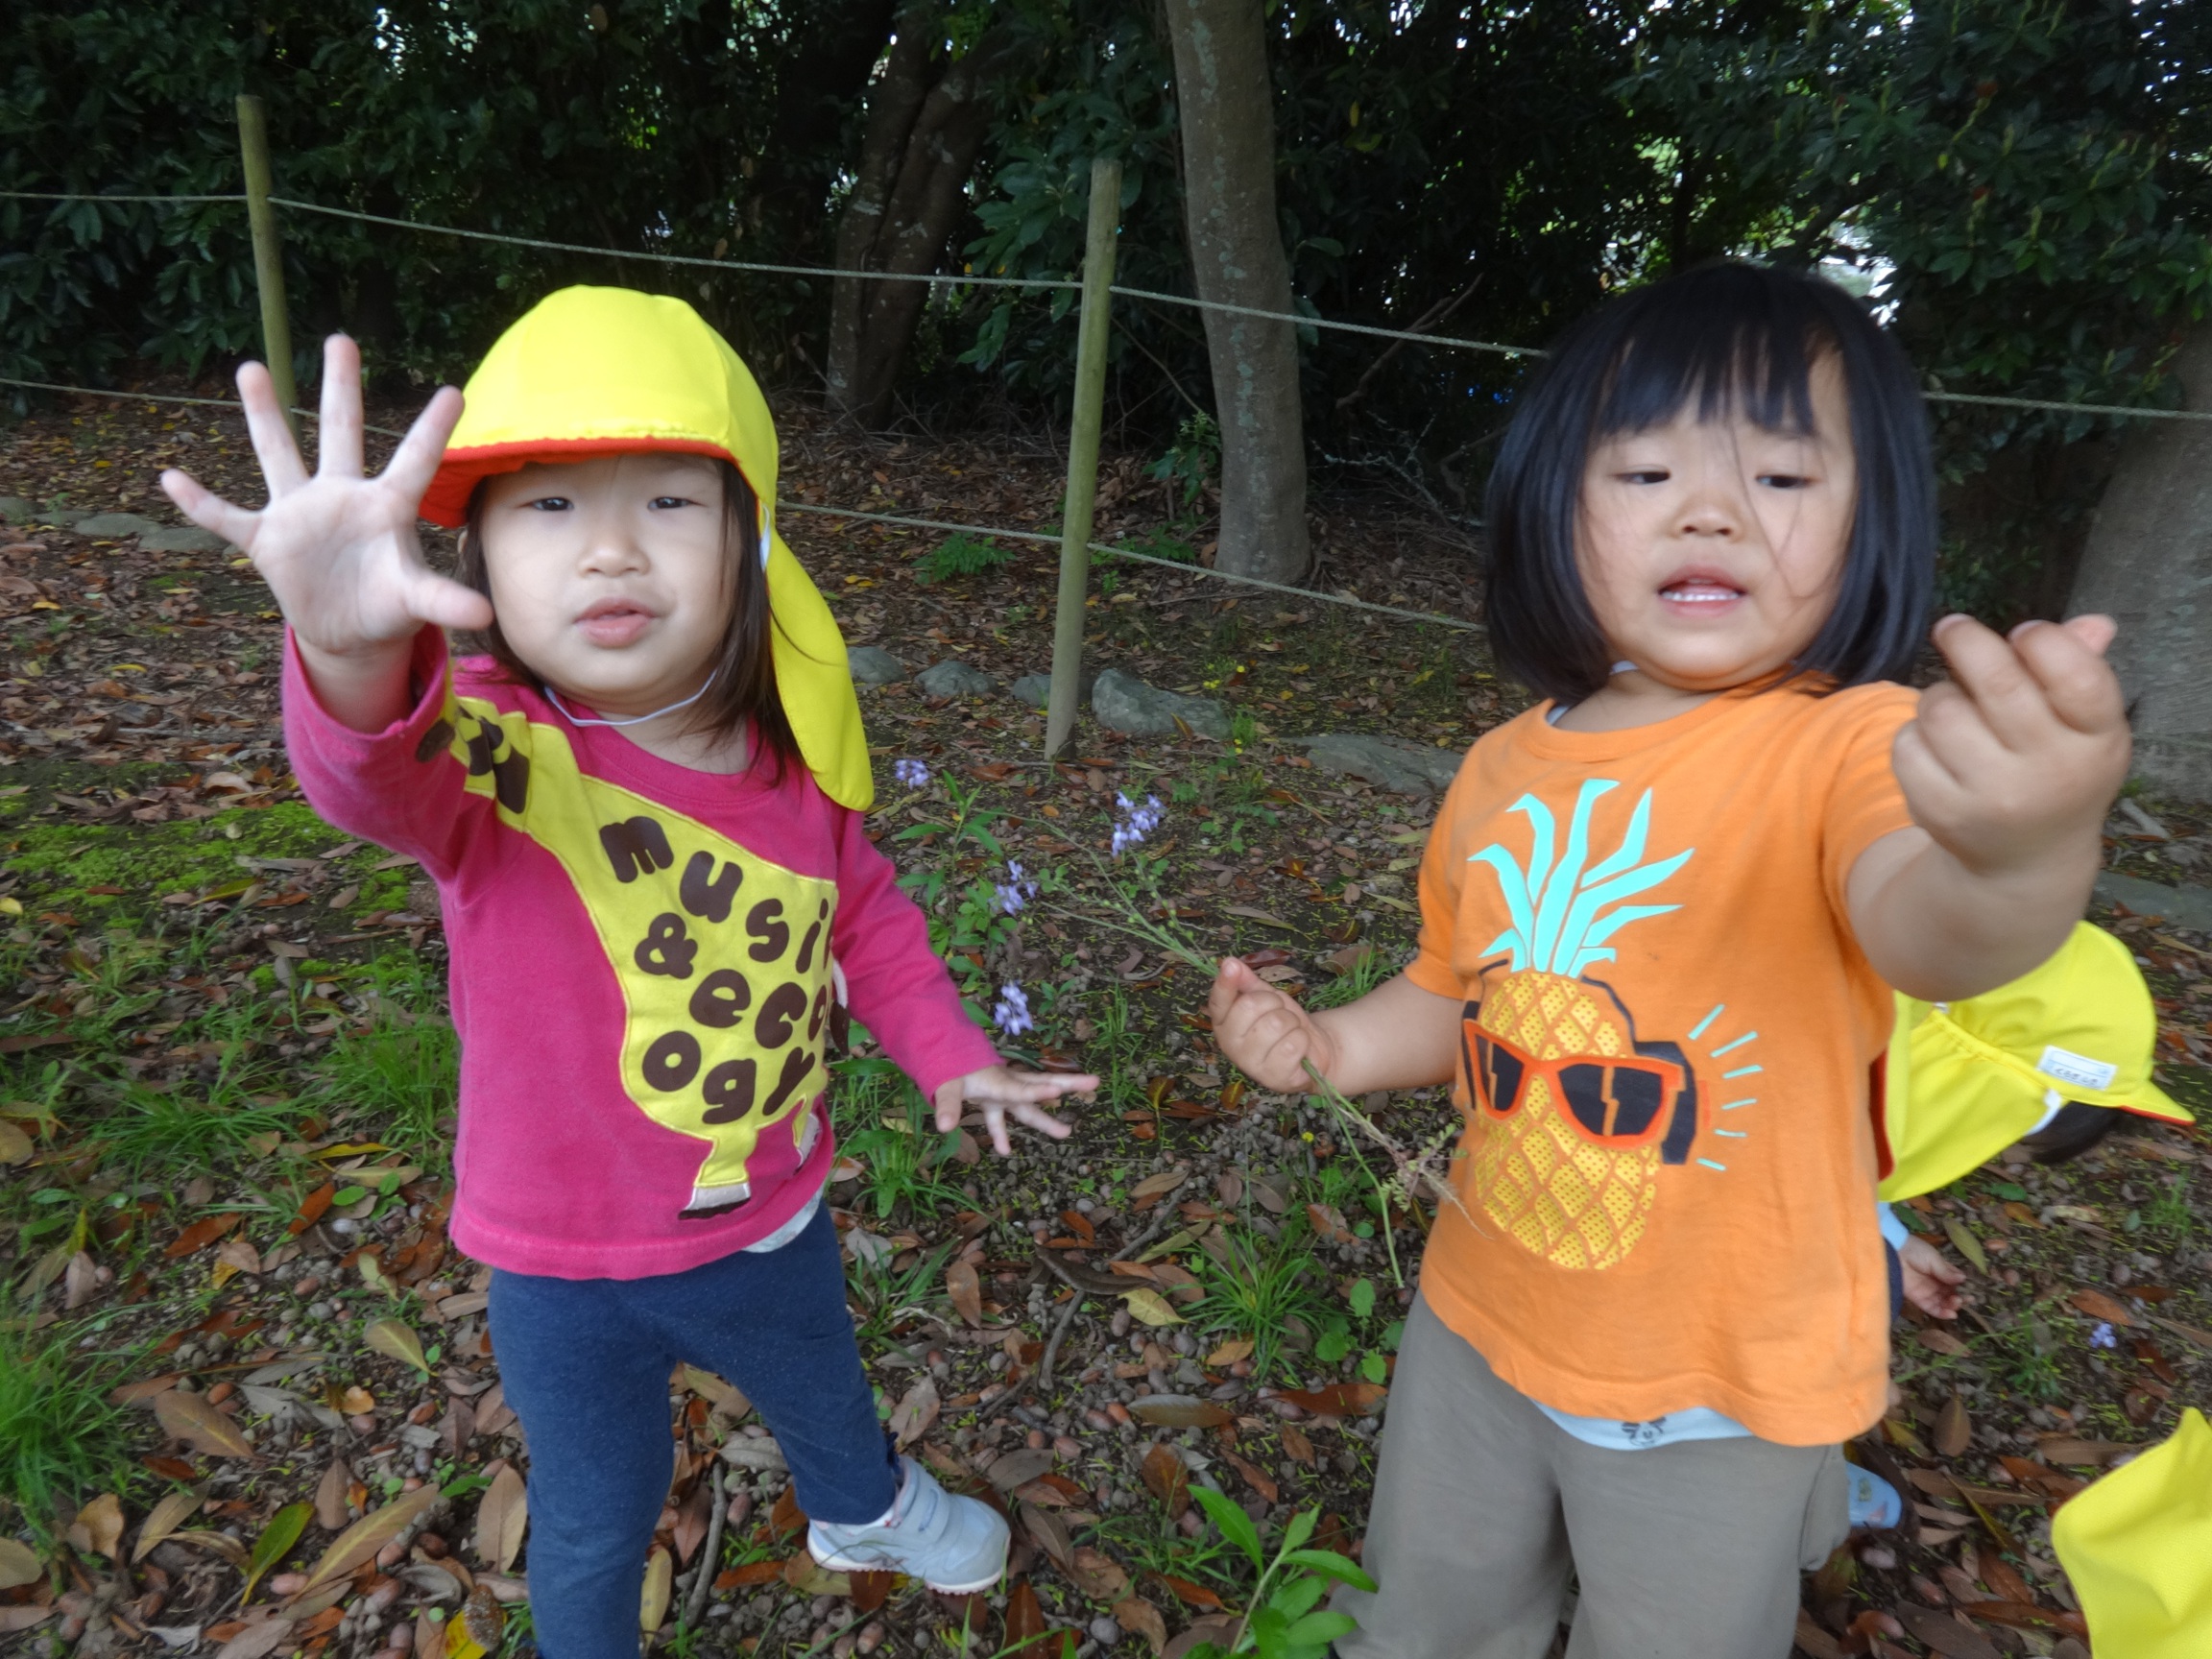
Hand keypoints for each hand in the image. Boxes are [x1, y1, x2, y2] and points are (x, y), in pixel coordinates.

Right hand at [159, 334, 493, 672]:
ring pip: (279, 454)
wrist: (349, 631)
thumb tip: (486, 614)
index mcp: (386, 508)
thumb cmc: (389, 606)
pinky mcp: (268, 540)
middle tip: (341, 338)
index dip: (433, 430)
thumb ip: (446, 601)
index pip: (414, 462)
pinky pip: (227, 519)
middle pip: (342, 433)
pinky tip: (172, 478)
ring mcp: (301, 513)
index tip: (456, 391)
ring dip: (264, 415)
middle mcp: (342, 497)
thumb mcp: (417, 603)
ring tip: (252, 367)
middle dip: (341, 389)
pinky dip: (201, 504)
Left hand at [933, 1064, 1095, 1154]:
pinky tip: (1005, 1151)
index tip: (1057, 1091)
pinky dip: (1001, 1134)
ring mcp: (1002, 1093)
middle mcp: (1006, 1085)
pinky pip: (1001, 1119)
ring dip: (1045, 1119)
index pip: (1021, 1090)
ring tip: (1067, 1132)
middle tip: (1094, 1082)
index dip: (1038, 1092)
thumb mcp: (945, 1085)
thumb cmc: (949, 1067)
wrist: (944, 1054)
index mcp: (998, 1081)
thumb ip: (947, 1105)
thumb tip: (945, 1127)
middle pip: (1040, 1086)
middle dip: (1067, 1085)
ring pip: (1029, 1105)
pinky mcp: (992, 1100)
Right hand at [1208, 956, 1337, 1092]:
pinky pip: (1292, 1045)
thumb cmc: (1284, 1022)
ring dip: (1292, 1022)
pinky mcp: (1273, 1078)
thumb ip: (1248, 983)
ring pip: (1276, 1024)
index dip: (1225, 983)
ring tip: (1290, 1032)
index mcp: (1224, 1023)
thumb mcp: (1267, 997)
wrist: (1311, 1051)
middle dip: (1275, 1003)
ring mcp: (1250, 1064)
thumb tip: (1229, 962)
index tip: (1231, 966)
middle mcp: (1230, 1044)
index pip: (1218, 1001)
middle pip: (1251, 1006)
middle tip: (1281, 1012)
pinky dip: (1302, 1040)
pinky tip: (1298, 1048)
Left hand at [1893, 614, 2129, 880]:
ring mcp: (1994, 796)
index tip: (2024, 632)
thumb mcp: (2085, 728)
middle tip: (1952, 628)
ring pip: (1942, 709)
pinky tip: (1935, 749)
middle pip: (2000, 684)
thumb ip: (2083, 668)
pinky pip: (1908, 744)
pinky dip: (1913, 734)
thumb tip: (2093, 623)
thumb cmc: (2055, 770)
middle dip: (1967, 642)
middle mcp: (2051, 772)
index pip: (2078, 676)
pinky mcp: (1942, 813)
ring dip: (1939, 695)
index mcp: (2097, 740)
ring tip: (1954, 709)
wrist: (2024, 860)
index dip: (2045, 642)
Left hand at [1898, 1234, 1964, 1319]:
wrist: (1894, 1251)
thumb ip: (1946, 1272)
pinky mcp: (1917, 1298)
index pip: (1956, 1284)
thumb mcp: (1934, 1259)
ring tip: (1956, 1303)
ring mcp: (1927, 1291)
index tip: (1972, 1294)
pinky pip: (1931, 1308)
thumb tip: (1963, 1279)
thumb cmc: (1915, 1251)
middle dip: (1959, 1299)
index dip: (1964, 1290)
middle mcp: (1936, 1283)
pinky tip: (1951, 1314)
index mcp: (1942, 1271)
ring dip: (1951, 1306)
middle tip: (1964, 1299)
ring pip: (1943, 1303)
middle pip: (1950, 1295)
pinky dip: (1941, 1313)